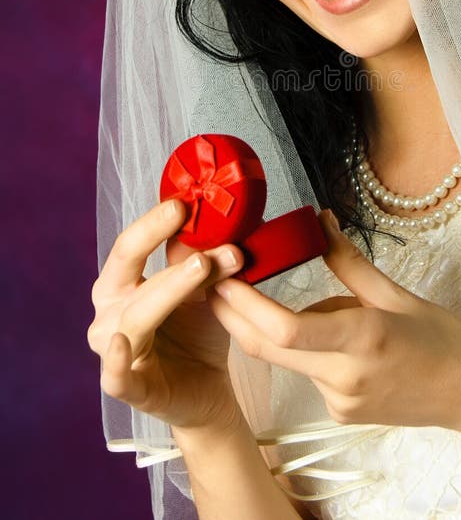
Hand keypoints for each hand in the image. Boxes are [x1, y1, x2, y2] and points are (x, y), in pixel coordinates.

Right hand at [87, 199, 244, 431]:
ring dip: (173, 287)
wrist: (209, 388)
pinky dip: (116, 360)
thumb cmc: (198, 332)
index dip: (152, 222)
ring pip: (137, 314)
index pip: (130, 245)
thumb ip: (205, 260)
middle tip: (187, 218)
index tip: (182, 202)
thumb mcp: (205, 289)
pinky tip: (123, 342)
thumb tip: (221, 222)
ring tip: (203, 265)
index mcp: (120, 284)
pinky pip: (115, 374)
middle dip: (153, 238)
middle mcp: (109, 312)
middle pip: (125, 267)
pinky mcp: (127, 388)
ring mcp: (113, 351)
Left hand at [209, 210, 460, 435]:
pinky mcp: (340, 413)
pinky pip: (308, 372)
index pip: (285, 329)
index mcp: (362, 340)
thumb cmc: (445, 339)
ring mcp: (340, 402)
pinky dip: (309, 347)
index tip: (223, 275)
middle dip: (233, 314)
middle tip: (214, 279)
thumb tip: (319, 220)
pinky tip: (344, 337)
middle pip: (268, 347)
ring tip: (320, 302)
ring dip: (280, 327)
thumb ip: (348, 260)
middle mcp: (344, 377)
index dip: (245, 304)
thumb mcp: (397, 292)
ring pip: (288, 358)